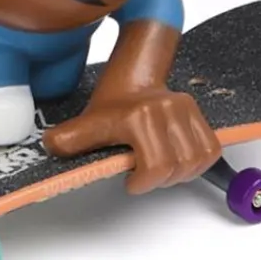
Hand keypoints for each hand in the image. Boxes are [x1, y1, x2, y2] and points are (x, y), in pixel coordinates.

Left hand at [45, 87, 221, 192]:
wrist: (134, 76)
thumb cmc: (113, 103)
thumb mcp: (89, 122)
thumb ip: (70, 139)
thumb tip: (49, 149)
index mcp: (139, 117)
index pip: (155, 167)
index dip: (143, 183)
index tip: (131, 182)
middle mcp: (166, 111)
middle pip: (178, 167)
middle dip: (161, 180)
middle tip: (145, 177)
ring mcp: (186, 110)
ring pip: (198, 160)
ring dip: (182, 173)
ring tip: (162, 170)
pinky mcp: (199, 113)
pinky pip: (211, 148)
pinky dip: (199, 161)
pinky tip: (179, 162)